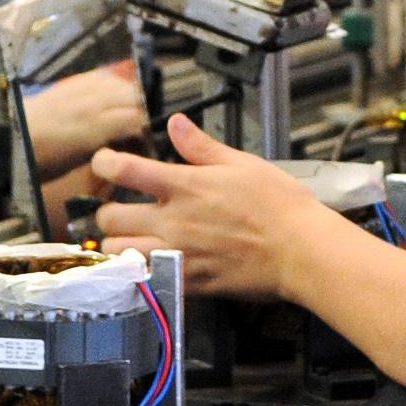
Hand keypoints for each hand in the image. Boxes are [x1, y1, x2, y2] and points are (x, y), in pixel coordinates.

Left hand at [22, 62, 146, 178]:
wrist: (9, 139)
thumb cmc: (40, 160)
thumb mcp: (76, 164)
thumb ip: (106, 151)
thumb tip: (129, 147)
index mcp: (92, 127)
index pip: (135, 118)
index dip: (147, 128)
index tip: (150, 138)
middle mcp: (89, 103)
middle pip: (132, 97)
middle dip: (144, 110)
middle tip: (146, 125)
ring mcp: (79, 90)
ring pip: (119, 83)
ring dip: (131, 95)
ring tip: (136, 108)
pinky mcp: (69, 83)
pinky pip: (101, 77)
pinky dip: (114, 84)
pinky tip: (116, 92)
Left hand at [92, 115, 339, 299]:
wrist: (301, 250)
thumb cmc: (280, 205)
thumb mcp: (242, 163)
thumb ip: (201, 146)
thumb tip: (176, 124)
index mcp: (185, 186)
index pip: (124, 169)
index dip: (104, 162)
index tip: (105, 162)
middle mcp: (174, 220)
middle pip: (110, 217)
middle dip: (108, 211)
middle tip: (120, 209)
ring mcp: (177, 254)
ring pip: (118, 252)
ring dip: (117, 244)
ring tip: (130, 239)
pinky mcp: (187, 281)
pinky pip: (144, 280)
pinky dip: (137, 272)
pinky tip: (147, 265)